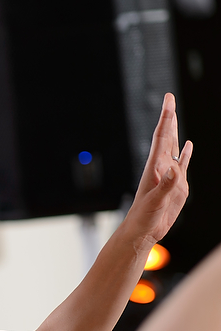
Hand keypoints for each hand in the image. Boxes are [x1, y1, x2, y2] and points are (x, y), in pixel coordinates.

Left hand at [124, 93, 191, 250]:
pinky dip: (185, 153)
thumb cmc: (144, 219)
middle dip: (168, 117)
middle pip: (166, 137)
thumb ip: (166, 186)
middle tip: (169, 98)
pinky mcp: (176, 186)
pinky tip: (188, 145)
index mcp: (155, 168)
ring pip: (173, 147)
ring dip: (175, 131)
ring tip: (174, 115)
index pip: (161, 137)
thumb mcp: (155, 202)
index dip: (166, 118)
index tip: (168, 101)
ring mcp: (169, 176)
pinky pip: (182, 164)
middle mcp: (161, 168)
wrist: (143, 232)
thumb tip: (175, 168)